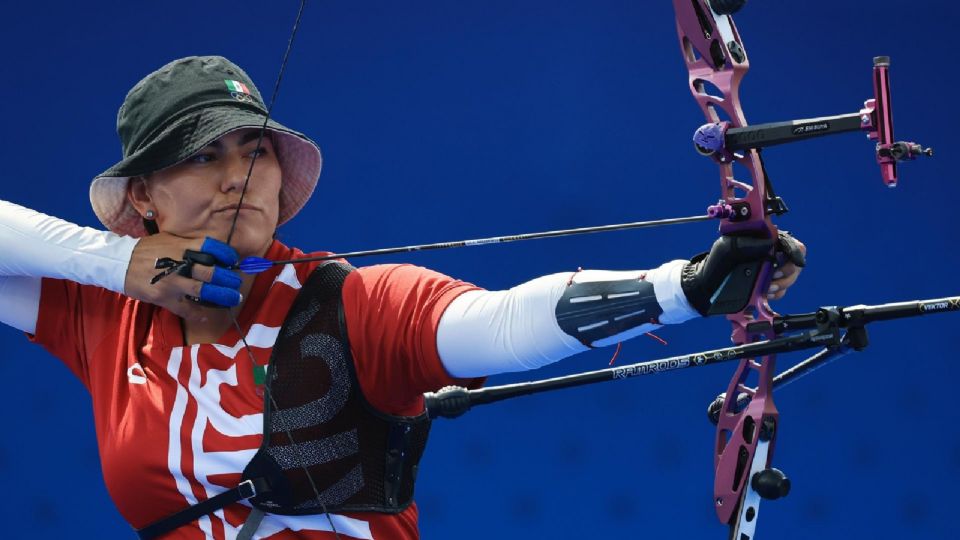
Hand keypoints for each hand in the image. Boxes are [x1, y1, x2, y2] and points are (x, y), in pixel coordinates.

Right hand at [124, 233, 242, 320]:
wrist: (119, 262)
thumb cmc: (149, 250)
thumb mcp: (169, 239)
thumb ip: (190, 245)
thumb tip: (216, 253)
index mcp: (182, 245)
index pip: (211, 247)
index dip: (227, 255)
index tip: (234, 261)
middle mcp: (178, 263)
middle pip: (211, 272)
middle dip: (229, 279)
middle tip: (236, 283)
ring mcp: (171, 281)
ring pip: (203, 291)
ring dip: (221, 296)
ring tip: (232, 298)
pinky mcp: (163, 297)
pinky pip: (186, 309)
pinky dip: (199, 314)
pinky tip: (207, 315)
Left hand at [681, 231, 805, 315]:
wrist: (705, 287)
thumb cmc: (714, 264)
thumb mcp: (728, 248)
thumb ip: (748, 242)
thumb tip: (769, 242)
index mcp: (763, 242)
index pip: (792, 244)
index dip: (792, 254)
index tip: (778, 264)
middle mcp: (769, 256)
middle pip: (794, 263)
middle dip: (787, 273)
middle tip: (772, 278)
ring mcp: (769, 272)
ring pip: (789, 278)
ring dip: (781, 285)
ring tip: (766, 288)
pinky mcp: (766, 287)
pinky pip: (781, 291)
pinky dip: (775, 294)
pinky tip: (764, 294)